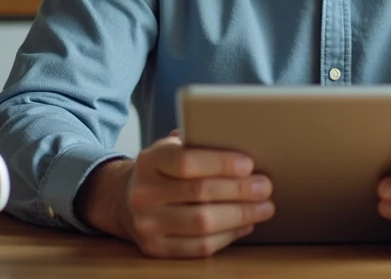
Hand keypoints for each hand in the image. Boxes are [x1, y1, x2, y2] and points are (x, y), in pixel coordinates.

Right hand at [82, 133, 274, 258]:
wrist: (125, 200)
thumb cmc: (163, 170)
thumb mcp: (171, 148)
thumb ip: (198, 144)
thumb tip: (242, 141)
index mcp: (149, 161)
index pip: (186, 161)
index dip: (220, 163)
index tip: (249, 164)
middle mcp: (143, 193)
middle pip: (199, 193)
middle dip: (239, 190)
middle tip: (265, 186)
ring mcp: (147, 225)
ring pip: (202, 223)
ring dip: (240, 215)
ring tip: (264, 207)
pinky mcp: (156, 249)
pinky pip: (200, 247)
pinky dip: (228, 236)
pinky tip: (245, 225)